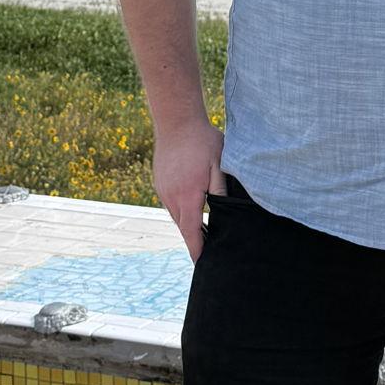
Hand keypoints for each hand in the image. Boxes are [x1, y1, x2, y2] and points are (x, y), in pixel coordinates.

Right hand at [152, 116, 224, 260]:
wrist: (176, 120)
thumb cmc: (202, 141)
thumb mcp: (219, 164)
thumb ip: (220, 190)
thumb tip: (224, 213)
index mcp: (188, 195)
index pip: (192, 232)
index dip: (197, 249)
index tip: (202, 264)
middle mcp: (172, 196)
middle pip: (183, 227)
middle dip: (194, 239)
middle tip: (209, 251)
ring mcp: (163, 189)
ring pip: (176, 216)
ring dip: (188, 223)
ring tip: (203, 231)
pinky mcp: (160, 182)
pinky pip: (170, 203)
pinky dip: (181, 209)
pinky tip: (192, 205)